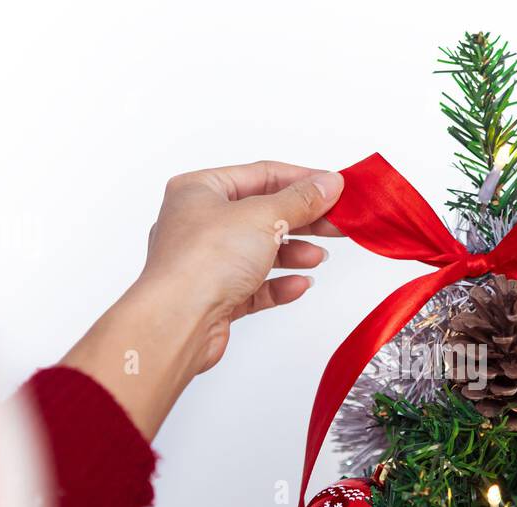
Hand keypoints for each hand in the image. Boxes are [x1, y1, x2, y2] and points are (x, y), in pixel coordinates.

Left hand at [61, 161, 343, 439]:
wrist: (179, 321)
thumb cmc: (204, 260)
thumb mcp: (264, 216)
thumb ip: (301, 200)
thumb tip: (329, 183)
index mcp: (199, 190)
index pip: (260, 175)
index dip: (302, 180)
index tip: (335, 188)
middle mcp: (198, 222)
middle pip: (262, 213)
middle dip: (302, 219)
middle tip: (338, 224)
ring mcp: (205, 261)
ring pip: (259, 251)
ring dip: (293, 253)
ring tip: (319, 256)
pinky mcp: (214, 297)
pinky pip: (254, 285)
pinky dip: (279, 284)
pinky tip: (300, 284)